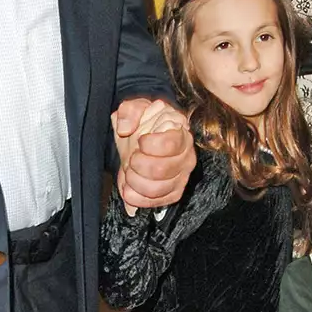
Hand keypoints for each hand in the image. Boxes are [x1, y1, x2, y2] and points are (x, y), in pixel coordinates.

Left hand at [113, 97, 193, 211]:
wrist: (143, 141)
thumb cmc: (144, 124)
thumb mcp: (135, 108)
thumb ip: (129, 111)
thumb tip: (124, 128)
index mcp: (180, 132)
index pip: (171, 143)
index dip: (150, 144)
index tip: (140, 140)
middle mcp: (186, 157)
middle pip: (162, 169)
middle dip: (138, 165)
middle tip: (131, 158)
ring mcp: (181, 177)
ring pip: (158, 188)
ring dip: (135, 182)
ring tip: (129, 172)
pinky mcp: (174, 193)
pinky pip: (157, 203)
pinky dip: (137, 198)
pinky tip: (129, 188)